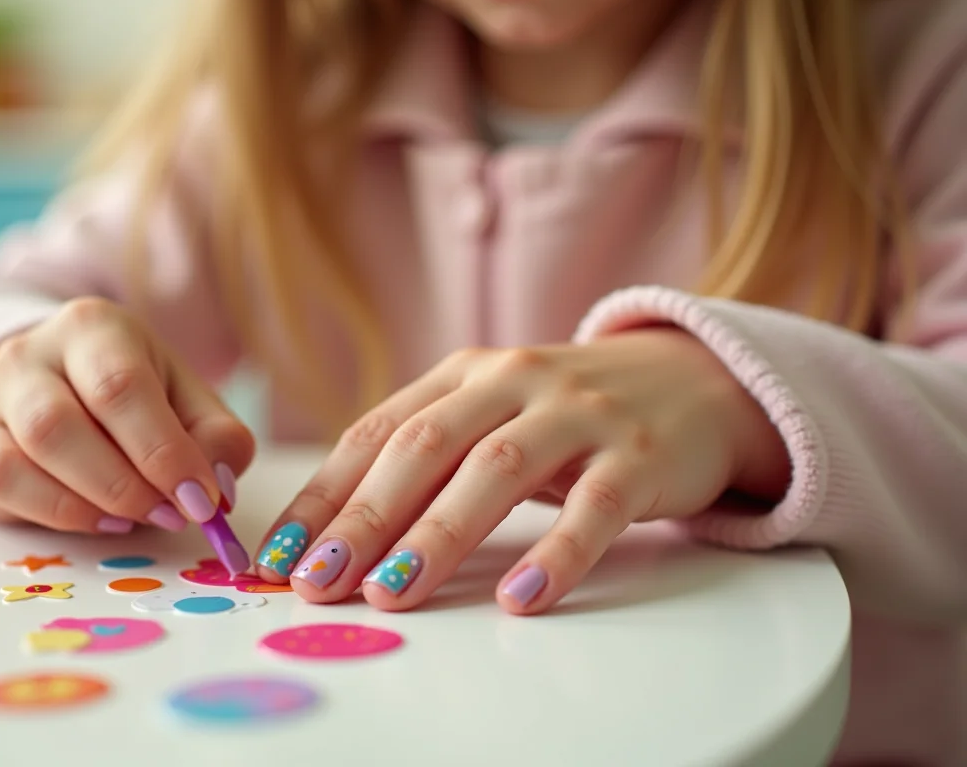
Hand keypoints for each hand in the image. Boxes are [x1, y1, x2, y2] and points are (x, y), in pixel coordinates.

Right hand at [0, 297, 254, 533]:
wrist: (64, 390)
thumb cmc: (139, 399)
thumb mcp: (189, 404)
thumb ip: (217, 439)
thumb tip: (214, 487)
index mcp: (95, 326)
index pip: (122, 386)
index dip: (163, 451)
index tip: (200, 499)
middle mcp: (33, 351)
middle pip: (63, 422)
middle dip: (127, 484)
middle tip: (170, 513)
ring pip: (29, 452)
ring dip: (94, 500)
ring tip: (137, 516)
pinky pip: (1, 481)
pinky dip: (57, 511)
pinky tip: (97, 518)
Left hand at [255, 329, 788, 613]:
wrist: (692, 380)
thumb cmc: (566, 414)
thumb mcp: (491, 415)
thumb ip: (428, 458)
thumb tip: (338, 533)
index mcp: (464, 375)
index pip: (377, 433)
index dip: (324, 494)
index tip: (280, 554)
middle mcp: (513, 381)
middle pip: (424, 447)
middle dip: (365, 517)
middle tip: (319, 579)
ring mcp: (578, 414)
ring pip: (496, 470)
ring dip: (437, 535)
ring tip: (391, 593)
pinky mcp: (638, 455)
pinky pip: (593, 508)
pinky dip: (554, 555)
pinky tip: (517, 598)